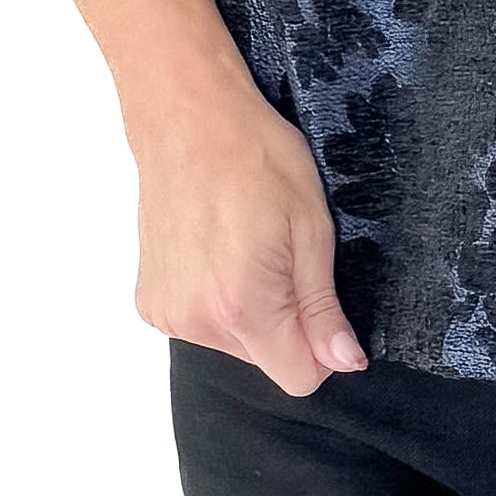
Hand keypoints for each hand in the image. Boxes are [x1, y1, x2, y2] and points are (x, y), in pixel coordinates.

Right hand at [131, 81, 369, 395]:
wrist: (187, 117)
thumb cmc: (255, 155)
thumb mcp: (311, 226)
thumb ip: (323, 306)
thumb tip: (346, 362)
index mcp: (242, 306)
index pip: (299, 377)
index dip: (323, 345)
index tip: (321, 299)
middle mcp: (196, 321)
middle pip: (267, 357)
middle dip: (284, 318)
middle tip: (279, 251)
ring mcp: (167, 313)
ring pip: (235, 341)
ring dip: (250, 307)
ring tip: (244, 243)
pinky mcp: (150, 302)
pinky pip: (202, 322)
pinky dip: (216, 297)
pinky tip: (215, 248)